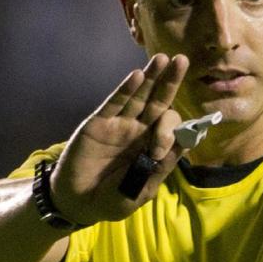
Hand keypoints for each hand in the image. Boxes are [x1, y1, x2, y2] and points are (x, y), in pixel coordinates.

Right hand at [50, 53, 188, 222]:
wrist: (79, 203)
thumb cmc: (112, 200)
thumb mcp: (141, 191)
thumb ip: (159, 169)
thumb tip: (184, 144)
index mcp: (154, 146)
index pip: (171, 126)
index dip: (172, 129)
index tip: (159, 149)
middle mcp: (140, 131)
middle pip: (160, 101)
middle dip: (171, 82)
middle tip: (183, 61)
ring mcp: (120, 125)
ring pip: (139, 96)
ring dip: (151, 77)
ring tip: (164, 59)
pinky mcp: (99, 123)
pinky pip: (115, 103)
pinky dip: (126, 89)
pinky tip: (137, 76)